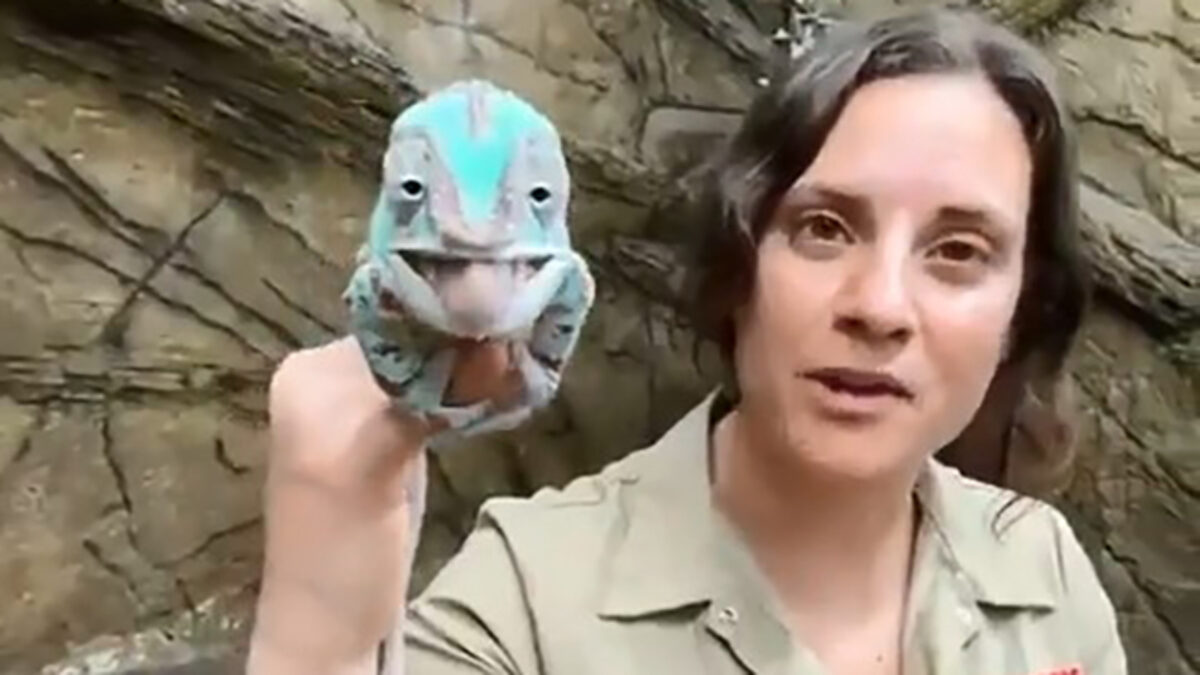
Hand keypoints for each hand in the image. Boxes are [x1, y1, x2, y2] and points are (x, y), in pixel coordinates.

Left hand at [248, 336, 518, 672]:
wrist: (330, 625)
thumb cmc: (335, 550)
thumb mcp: (363, 466)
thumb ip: (414, 403)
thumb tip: (485, 349)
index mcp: (310, 374)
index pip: (390, 322)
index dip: (446, 317)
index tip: (505, 312)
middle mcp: (330, 378)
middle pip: (412, 341)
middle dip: (465, 341)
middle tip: (524, 336)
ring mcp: (361, 409)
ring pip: (429, 368)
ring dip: (473, 367)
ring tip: (519, 363)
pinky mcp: (390, 438)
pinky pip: (436, 398)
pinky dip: (469, 396)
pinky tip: (501, 395)